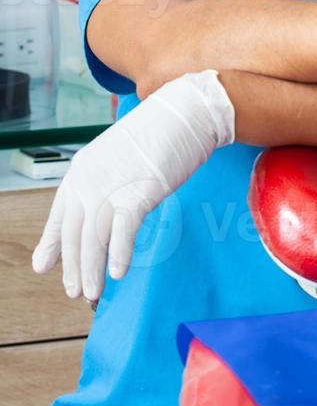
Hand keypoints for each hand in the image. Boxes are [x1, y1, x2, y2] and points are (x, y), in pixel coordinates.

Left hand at [31, 69, 234, 301]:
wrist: (182, 113)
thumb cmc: (157, 135)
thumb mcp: (119, 158)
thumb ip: (105, 183)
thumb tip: (100, 212)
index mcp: (81, 169)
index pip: (60, 215)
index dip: (53, 244)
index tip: (45, 266)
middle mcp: (88, 180)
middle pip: (75, 234)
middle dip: (73, 266)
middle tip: (75, 291)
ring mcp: (111, 187)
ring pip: (94, 239)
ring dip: (91, 270)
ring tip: (92, 293)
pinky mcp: (138, 193)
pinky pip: (122, 232)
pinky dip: (118, 254)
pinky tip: (118, 273)